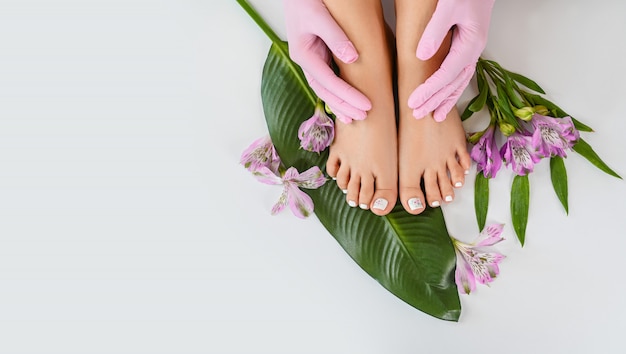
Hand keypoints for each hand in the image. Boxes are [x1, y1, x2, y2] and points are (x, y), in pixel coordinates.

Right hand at [283, 0, 370, 122]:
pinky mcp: (318, 53)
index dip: (347, 96)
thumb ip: (335, 36)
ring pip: (325, 88)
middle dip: (344, 105)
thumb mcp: (319, 15)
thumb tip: (353, 58)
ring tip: (354, 117)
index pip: (328, 82)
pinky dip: (337, 92)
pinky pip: (328, 78)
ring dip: (339, 103)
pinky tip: (345, 101)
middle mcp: (306, 60)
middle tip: (364, 116)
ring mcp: (311, 58)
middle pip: (325, 91)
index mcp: (303, 54)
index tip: (366, 105)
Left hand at [409, 0, 494, 121]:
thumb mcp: (449, 6)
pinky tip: (446, 98)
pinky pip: (461, 74)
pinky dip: (453, 89)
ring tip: (434, 116)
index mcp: (471, 43)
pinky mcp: (468, 46)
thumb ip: (435, 31)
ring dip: (446, 100)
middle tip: (417, 115)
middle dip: (435, 101)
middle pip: (453, 83)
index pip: (446, 75)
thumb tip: (421, 56)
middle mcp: (474, 50)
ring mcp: (473, 49)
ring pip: (460, 82)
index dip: (429, 91)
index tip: (413, 102)